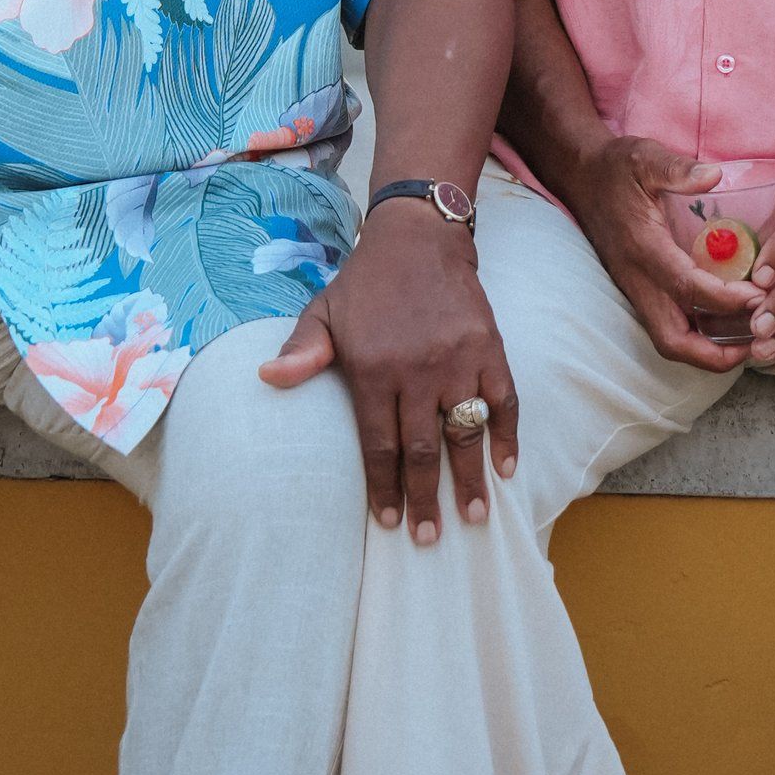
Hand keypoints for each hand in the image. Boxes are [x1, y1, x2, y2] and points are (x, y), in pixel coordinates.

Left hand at [259, 205, 517, 545]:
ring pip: (464, 431)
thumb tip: (267, 379)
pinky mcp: (489, 345)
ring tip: (473, 518)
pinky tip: (506, 468)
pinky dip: (507, 435)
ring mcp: (457, 357)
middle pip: (422, 449)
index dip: (384, 489)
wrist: (419, 234)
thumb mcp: (324, 312)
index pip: (379, 445)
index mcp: (372, 368)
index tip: (389, 524)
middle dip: (426, 499)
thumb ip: (301, 351)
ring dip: (470, 478)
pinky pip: (504, 399)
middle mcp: (416, 368)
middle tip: (429, 539)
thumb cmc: (366, 283)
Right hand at [563, 138, 758, 372]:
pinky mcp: (637, 291)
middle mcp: (638, 279)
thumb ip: (677, 168)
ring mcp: (635, 290)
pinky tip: (725, 325)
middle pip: (672, 339)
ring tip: (748, 342)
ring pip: (668, 340)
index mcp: (644, 247)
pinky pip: (667, 327)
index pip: (686, 287)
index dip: (725, 299)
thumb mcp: (644, 157)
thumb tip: (714, 175)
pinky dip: (697, 338)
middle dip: (714, 354)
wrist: (580, 177)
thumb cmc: (615, 167)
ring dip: (706, 352)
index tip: (760, 296)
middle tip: (757, 341)